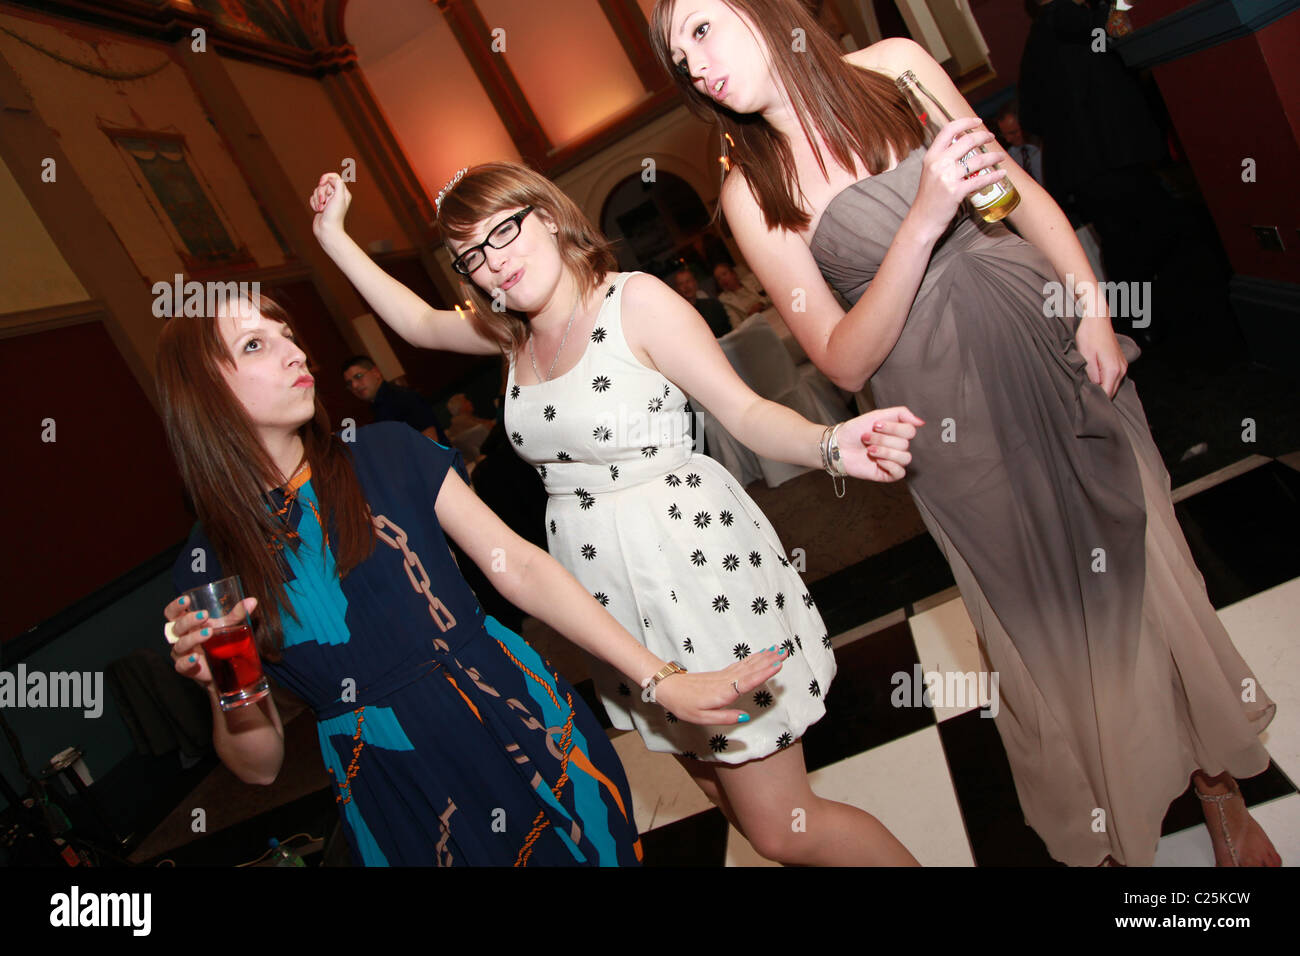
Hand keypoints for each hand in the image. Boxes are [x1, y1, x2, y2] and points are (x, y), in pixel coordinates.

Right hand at [163, 595, 258, 690]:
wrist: (222, 667)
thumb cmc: (217, 640)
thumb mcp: (227, 626)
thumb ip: (237, 614)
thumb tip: (252, 601)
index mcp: (185, 623)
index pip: (172, 613)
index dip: (175, 606)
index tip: (186, 600)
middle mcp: (180, 637)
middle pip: (176, 627)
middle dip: (189, 620)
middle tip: (205, 615)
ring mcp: (181, 653)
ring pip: (180, 644)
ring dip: (193, 638)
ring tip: (209, 632)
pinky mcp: (186, 668)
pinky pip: (181, 665)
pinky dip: (187, 661)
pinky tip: (196, 657)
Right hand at [308, 171, 351, 241]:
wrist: (327, 230)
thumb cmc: (334, 215)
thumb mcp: (339, 197)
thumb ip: (337, 184)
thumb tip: (331, 178)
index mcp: (343, 192)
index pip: (334, 177)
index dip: (326, 177)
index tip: (321, 182)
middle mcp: (336, 195)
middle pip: (324, 184)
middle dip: (320, 192)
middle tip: (324, 202)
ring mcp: (328, 200)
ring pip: (317, 191)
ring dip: (317, 199)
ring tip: (321, 209)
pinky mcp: (320, 205)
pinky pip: (313, 198)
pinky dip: (314, 204)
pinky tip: (318, 211)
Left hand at [652, 647, 786, 724]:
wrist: (668, 688)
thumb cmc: (684, 705)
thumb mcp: (702, 718)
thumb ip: (725, 718)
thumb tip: (745, 716)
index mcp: (723, 693)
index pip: (747, 682)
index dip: (763, 674)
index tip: (777, 665)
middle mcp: (726, 682)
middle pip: (751, 669)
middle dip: (769, 660)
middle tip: (785, 652)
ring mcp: (724, 676)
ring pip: (747, 665)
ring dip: (763, 657)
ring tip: (777, 649)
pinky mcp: (721, 674)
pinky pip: (741, 665)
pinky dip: (752, 659)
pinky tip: (759, 655)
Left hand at [834, 406, 923, 481]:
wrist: (839, 445)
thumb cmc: (856, 430)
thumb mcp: (878, 414)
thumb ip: (902, 414)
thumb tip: (921, 422)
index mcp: (898, 433)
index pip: (910, 430)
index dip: (892, 428)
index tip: (875, 425)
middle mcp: (898, 447)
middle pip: (904, 444)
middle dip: (882, 439)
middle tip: (866, 438)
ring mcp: (893, 461)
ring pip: (904, 457)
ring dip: (884, 451)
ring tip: (869, 449)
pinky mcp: (887, 475)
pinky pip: (900, 472)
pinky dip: (889, 465)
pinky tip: (877, 461)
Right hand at [909, 118, 1008, 242]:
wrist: (922, 220)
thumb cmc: (929, 198)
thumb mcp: (930, 172)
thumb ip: (943, 159)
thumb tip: (962, 147)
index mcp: (931, 156)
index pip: (948, 130)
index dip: (965, 122)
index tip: (978, 122)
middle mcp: (938, 164)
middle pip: (967, 141)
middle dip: (984, 136)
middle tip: (991, 138)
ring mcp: (947, 177)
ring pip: (977, 160)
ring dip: (993, 156)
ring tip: (1000, 156)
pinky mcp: (956, 191)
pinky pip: (980, 180)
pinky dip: (994, 175)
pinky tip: (1001, 173)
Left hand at [1074, 314, 1126, 398]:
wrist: (1097, 319)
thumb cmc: (1089, 335)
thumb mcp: (1085, 356)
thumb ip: (1091, 374)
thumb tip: (1093, 388)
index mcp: (1113, 370)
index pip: (1107, 394)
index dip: (1097, 401)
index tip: (1086, 405)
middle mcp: (1121, 369)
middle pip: (1111, 392)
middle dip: (1100, 397)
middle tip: (1085, 401)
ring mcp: (1122, 365)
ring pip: (1113, 385)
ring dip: (1102, 389)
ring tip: (1088, 390)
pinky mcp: (1120, 362)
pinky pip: (1114, 378)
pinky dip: (1106, 381)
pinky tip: (1095, 380)